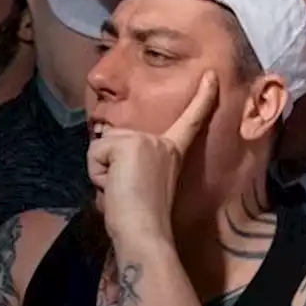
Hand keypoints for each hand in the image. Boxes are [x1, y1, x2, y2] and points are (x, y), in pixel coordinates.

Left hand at [88, 72, 216, 244]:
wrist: (144, 231)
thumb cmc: (141, 217)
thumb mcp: (143, 181)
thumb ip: (134, 161)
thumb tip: (104, 141)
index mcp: (172, 151)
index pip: (189, 119)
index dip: (202, 97)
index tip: (210, 75)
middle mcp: (161, 141)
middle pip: (118, 138)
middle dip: (110, 164)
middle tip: (126, 190)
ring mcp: (145, 140)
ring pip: (103, 144)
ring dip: (102, 169)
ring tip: (120, 190)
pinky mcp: (127, 144)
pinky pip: (95, 152)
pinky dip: (96, 172)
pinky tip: (114, 186)